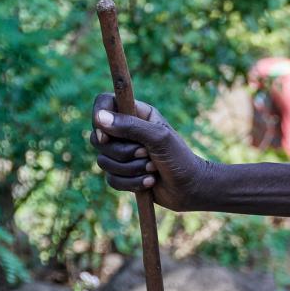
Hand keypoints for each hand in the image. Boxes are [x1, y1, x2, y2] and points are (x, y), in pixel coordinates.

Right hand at [90, 93, 209, 212]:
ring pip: (103, 161)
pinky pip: (111, 179)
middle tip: (147, 154)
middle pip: (99, 138)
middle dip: (123, 152)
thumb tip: (99, 117)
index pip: (104, 103)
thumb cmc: (180, 158)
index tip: (105, 135)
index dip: (98, 117)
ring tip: (152, 168)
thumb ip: (130, 126)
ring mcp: (123, 152)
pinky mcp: (122, 173)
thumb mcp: (159, 138)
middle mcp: (126, 130)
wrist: (191, 188)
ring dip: (131, 169)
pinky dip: (131, 183)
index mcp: (136, 113)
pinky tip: (150, 182)